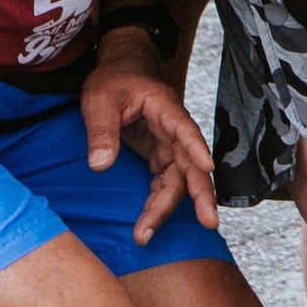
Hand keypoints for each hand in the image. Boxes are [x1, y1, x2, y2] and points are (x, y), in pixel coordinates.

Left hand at [79, 38, 218, 240]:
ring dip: (166, 209)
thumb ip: (101, 131)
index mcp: (164, 108)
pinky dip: (157, 204)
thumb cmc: (113, 80)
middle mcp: (174, 130)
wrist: (121, 72)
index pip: (185, 129)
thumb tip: (100, 166)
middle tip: (207, 222)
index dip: (197, 148)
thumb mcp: (99, 99)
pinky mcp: (160, 156)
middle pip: (191, 165)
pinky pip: (165, 184)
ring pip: (178, 181)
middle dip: (199, 195)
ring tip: (145, 234)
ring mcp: (169, 146)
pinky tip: (146, 223)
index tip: (206, 168)